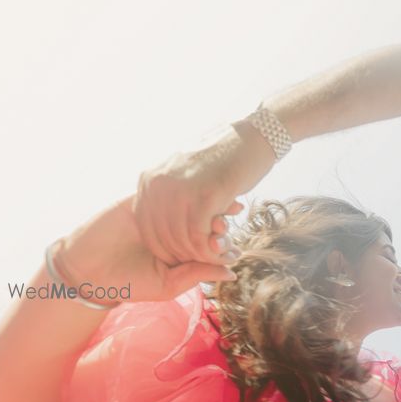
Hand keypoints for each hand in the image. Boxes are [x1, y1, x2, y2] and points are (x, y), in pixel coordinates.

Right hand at [57, 194, 237, 302]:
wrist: (87, 273)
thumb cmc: (128, 284)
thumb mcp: (167, 285)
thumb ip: (196, 274)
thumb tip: (232, 271)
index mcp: (182, 248)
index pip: (208, 239)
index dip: (223, 238)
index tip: (234, 241)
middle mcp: (172, 229)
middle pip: (200, 217)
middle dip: (217, 215)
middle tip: (230, 216)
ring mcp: (156, 214)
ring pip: (184, 203)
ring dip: (202, 200)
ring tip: (218, 203)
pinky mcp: (138, 202)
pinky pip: (160, 193)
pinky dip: (177, 191)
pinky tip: (190, 190)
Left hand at [132, 120, 273, 265]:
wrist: (252, 138)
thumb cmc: (223, 159)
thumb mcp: (185, 172)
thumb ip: (171, 194)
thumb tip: (166, 227)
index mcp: (150, 179)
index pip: (147, 228)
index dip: (166, 250)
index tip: (187, 258)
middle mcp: (158, 184)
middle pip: (163, 237)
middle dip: (185, 257)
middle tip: (207, 263)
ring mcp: (180, 190)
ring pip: (182, 241)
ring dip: (202, 257)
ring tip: (221, 258)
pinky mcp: (204, 196)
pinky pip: (200, 237)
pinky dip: (212, 251)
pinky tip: (225, 252)